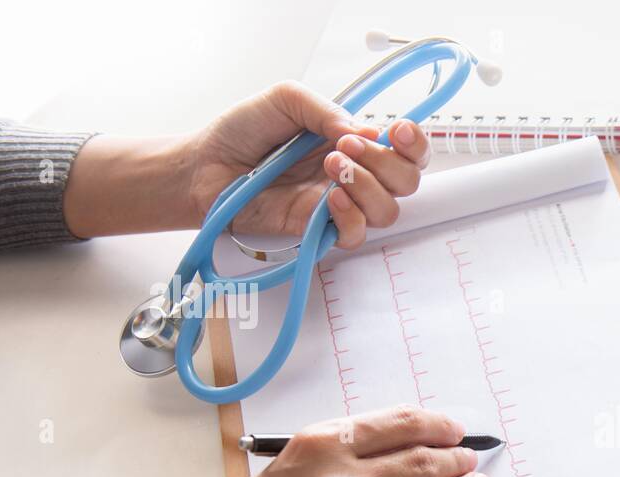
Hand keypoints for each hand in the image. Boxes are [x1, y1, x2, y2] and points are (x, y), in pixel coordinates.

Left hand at [186, 81, 431, 247]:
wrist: (205, 165)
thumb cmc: (243, 131)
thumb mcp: (287, 99)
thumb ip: (326, 109)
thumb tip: (365, 133)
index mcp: (354, 143)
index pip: (407, 152)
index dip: (415, 144)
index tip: (396, 131)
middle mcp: (355, 177)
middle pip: (407, 183)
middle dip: (387, 163)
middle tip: (347, 146)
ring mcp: (339, 206)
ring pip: (387, 211)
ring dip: (367, 186)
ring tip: (331, 166)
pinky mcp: (319, 231)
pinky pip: (355, 234)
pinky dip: (350, 216)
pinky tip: (328, 197)